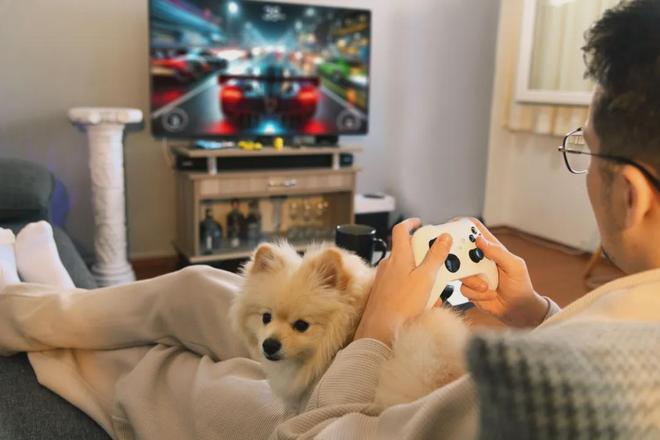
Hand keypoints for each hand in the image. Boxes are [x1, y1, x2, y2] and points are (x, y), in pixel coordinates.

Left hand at [354, 218, 451, 346]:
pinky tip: (422, 302)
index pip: (401, 230)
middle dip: (421, 254)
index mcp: (398, 256)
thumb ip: (435, 256)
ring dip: (418, 273)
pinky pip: (400, 283)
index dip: (410, 223)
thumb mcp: (426, 278)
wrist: (380, 329)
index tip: (419, 223)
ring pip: (404, 268)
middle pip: (405, 250)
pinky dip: (412, 286)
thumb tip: (444, 237)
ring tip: (432, 288)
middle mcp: (388, 264)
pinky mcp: (383, 291)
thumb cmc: (402, 304)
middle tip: (435, 260)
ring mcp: (384, 277)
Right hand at [460, 218, 548, 327]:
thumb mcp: (514, 266)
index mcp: (491, 248)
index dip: (462, 224)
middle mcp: (478, 258)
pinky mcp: (469, 287)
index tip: (452, 228)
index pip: (473, 229)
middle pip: (459, 249)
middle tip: (465, 264)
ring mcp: (472, 273)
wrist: (517, 310)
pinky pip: (463, 288)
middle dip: (457, 256)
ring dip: (473, 281)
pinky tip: (488, 295)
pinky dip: (476, 293)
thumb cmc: (520, 286)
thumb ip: (498, 252)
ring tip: (487, 286)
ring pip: (459, 271)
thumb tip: (479, 239)